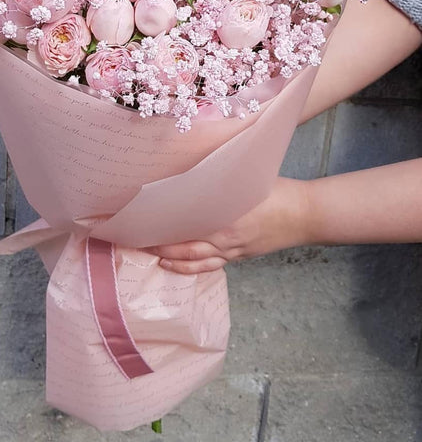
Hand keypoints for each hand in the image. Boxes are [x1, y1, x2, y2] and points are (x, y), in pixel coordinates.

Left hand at [145, 177, 311, 273]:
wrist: (305, 214)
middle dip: (159, 242)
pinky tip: (175, 265)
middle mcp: (224, 238)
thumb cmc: (277, 191)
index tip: (143, 216)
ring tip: (151, 254)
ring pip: (194, 260)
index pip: (184, 221)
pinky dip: (190, 268)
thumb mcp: (245, 179)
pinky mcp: (238, 257)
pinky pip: (210, 266)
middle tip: (137, 238)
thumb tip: (191, 172)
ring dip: (171, 258)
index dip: (162, 221)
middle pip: (184, 244)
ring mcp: (232, 250)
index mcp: (224, 216)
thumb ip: (218, 180)